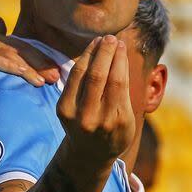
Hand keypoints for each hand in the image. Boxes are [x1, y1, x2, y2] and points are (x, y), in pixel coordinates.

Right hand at [0, 17, 60, 101]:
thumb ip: (2, 59)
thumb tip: (17, 53)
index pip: (25, 47)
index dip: (42, 58)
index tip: (58, 72)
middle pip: (22, 49)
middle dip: (41, 63)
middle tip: (56, 78)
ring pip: (11, 55)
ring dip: (30, 68)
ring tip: (44, 82)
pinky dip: (11, 67)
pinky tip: (25, 76)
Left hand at [56, 35, 134, 165]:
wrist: (89, 154)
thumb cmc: (115, 131)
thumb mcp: (129, 119)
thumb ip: (126, 94)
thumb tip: (122, 57)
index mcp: (115, 120)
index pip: (117, 82)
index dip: (119, 60)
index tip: (122, 45)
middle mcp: (93, 118)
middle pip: (99, 76)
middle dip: (105, 52)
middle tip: (111, 37)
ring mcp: (74, 115)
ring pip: (83, 75)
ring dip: (92, 53)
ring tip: (100, 40)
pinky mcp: (62, 109)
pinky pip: (72, 79)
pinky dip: (81, 63)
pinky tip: (89, 52)